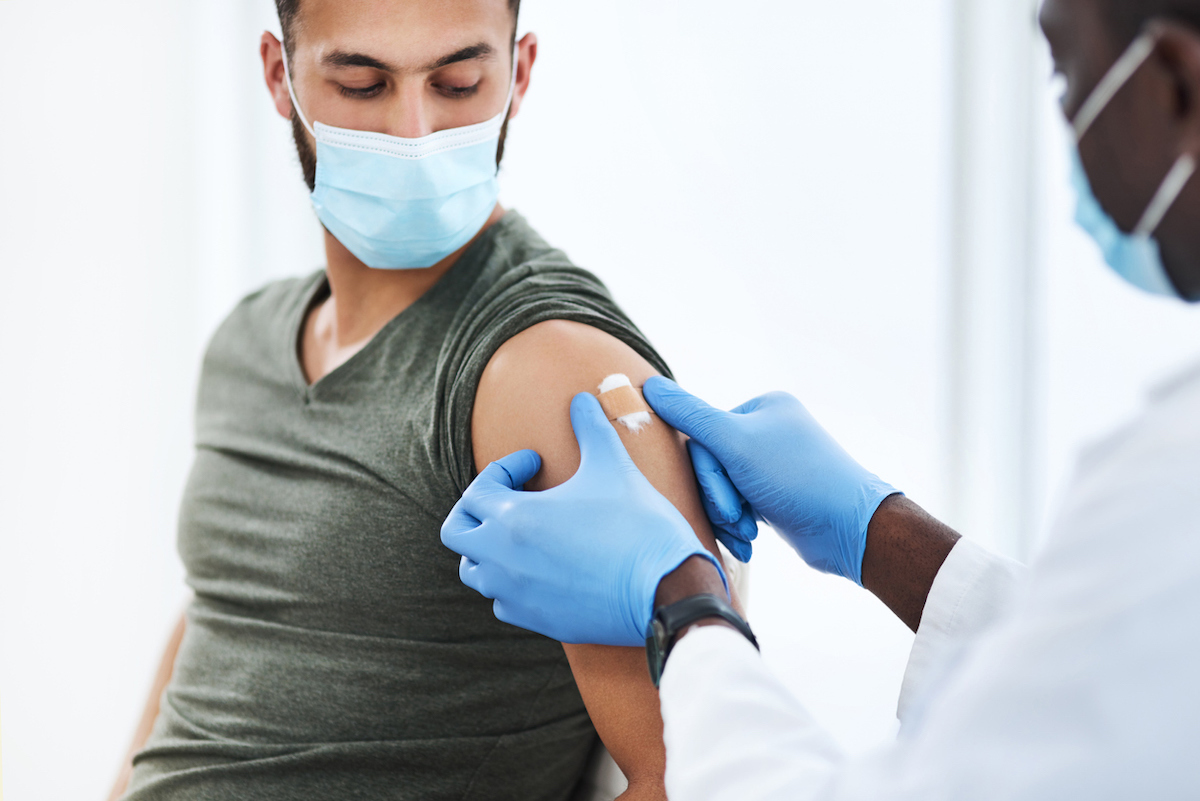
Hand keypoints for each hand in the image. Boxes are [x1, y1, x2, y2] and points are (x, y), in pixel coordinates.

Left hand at [441, 392, 726, 646]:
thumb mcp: (613, 465)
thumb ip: (590, 427)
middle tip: (512, 495)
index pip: (477, 488)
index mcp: (513, 519)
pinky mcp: (537, 621)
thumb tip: (581, 398)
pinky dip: (510, 582)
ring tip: (525, 531)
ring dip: (489, 547)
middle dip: (478, 508)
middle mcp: (502, 560)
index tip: (536, 462)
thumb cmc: (638, 525)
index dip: (505, 467)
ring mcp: (516, 595)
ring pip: (474, 571)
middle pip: (456, 532)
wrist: (666, 591)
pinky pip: (502, 602)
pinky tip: (542, 566)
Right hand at [643, 377, 899, 584]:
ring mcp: (772, 466)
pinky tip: (749, 543)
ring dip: (729, 516)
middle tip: (739, 520)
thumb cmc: (796, 479)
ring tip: (747, 535)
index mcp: (763, 408)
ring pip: (721, 489)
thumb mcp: (735, 443)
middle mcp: (768, 432)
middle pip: (711, 464)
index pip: (704, 435)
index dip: (708, 473)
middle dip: (720, 499)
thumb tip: (649, 385)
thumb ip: (689, 415)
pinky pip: (737, 506)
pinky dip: (738, 527)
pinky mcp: (775, 497)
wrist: (849, 530)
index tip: (730, 499)